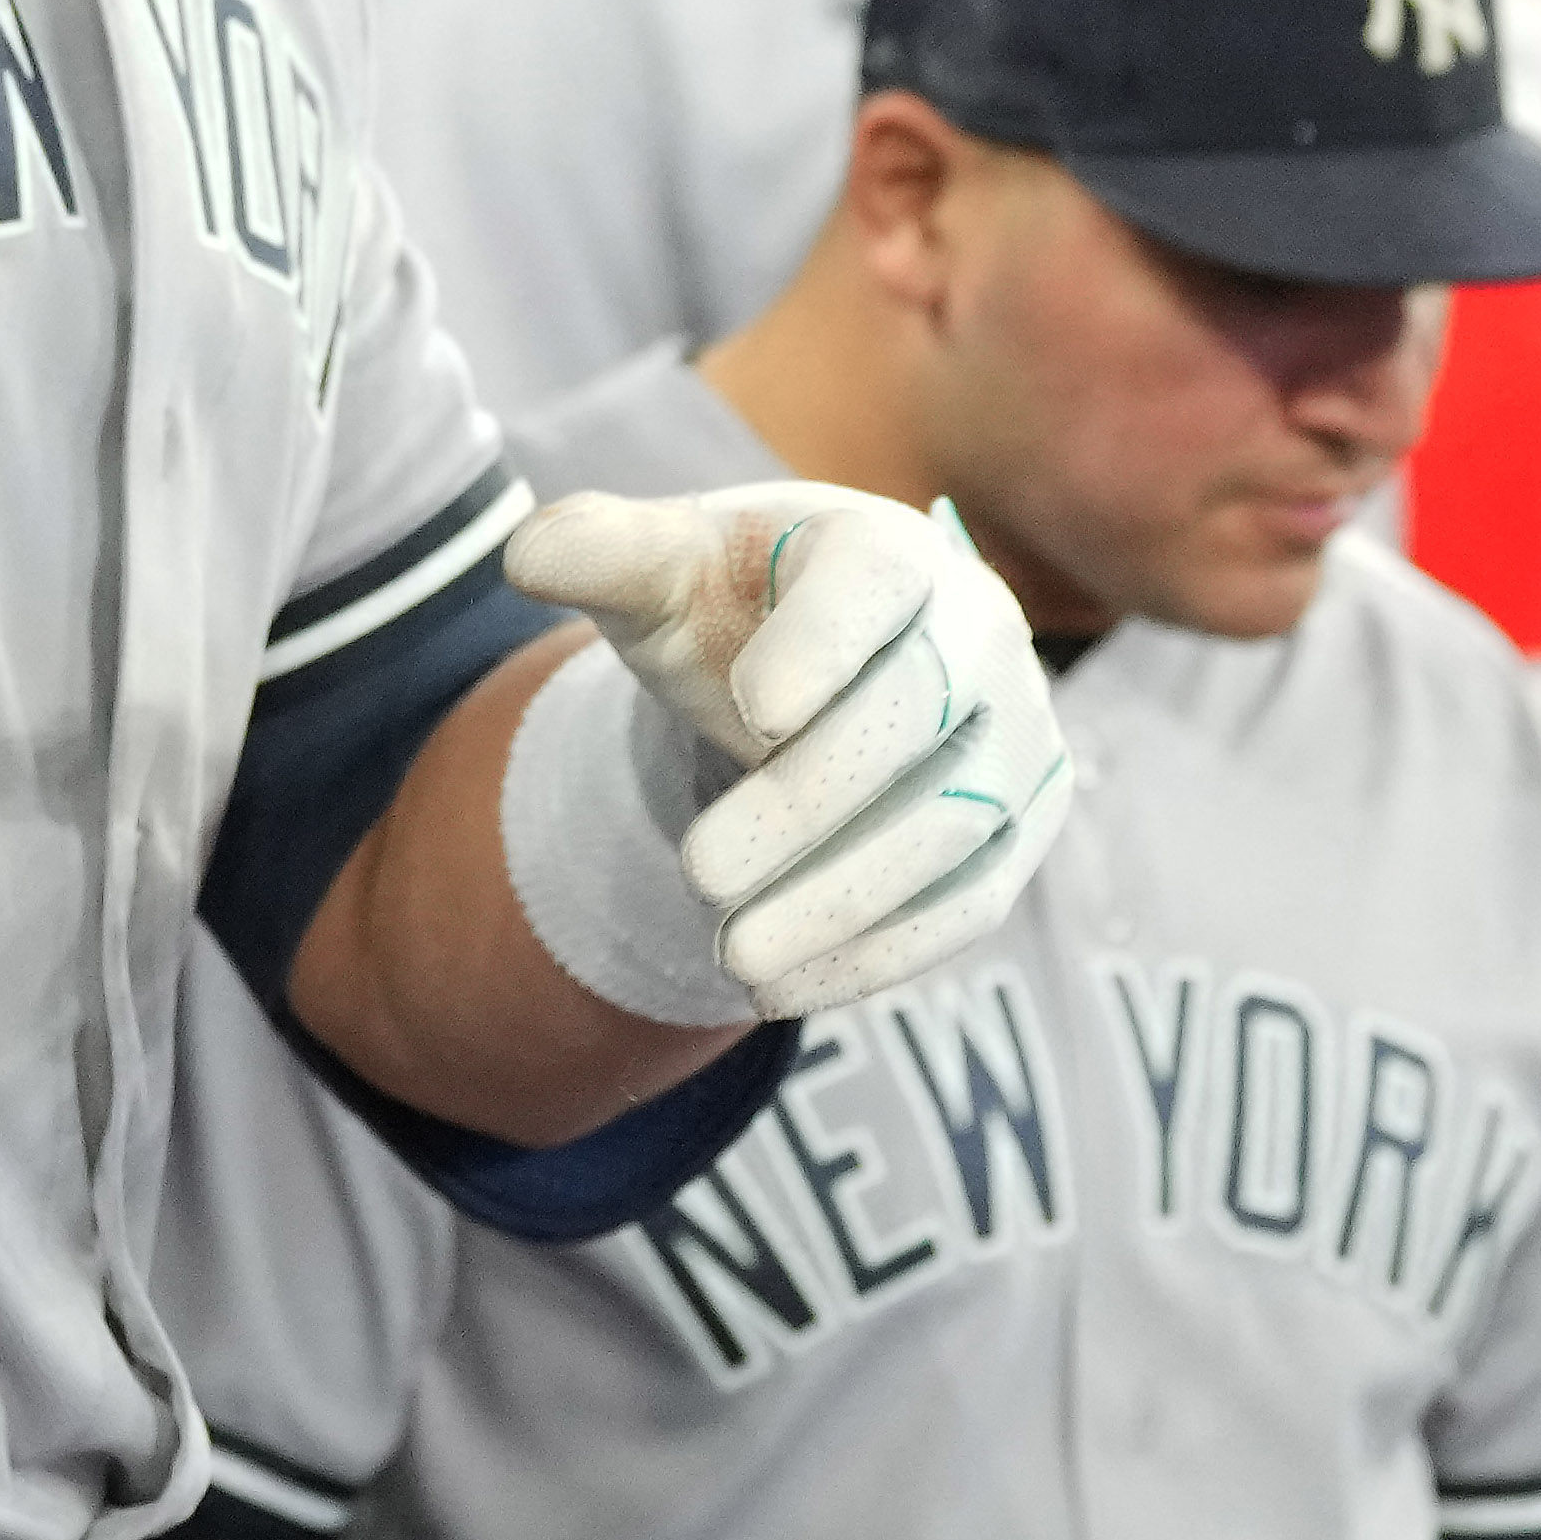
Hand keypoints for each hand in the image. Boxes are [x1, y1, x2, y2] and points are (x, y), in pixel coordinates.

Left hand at [509, 482, 1074, 1014]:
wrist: (801, 677)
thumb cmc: (727, 613)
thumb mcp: (657, 573)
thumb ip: (598, 552)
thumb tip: (526, 556)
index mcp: (888, 549)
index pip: (873, 583)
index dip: (823, 644)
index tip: (753, 710)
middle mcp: (979, 633)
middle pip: (913, 714)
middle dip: (808, 803)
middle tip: (699, 873)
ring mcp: (1014, 738)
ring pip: (952, 826)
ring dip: (840, 901)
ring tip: (733, 957)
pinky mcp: (1013, 835)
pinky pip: (967, 905)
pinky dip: (877, 955)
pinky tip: (784, 989)